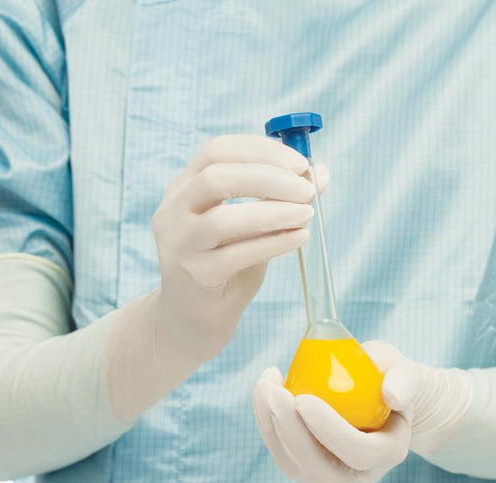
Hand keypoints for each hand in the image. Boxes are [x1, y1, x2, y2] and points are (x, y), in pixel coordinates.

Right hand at [150, 134, 328, 362]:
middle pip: (216, 177)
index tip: (299, 163)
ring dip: (273, 211)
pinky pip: (237, 254)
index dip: (261, 150)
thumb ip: (280, 199)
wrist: (194, 318)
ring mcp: (180, 244)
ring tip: (307, 213)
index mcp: (184, 187)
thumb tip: (321, 173)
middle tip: (306, 190)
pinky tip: (298, 237)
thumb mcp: (252, 226)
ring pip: (223, 218)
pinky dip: (273, 242)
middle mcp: (174, 210)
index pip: (218, 151)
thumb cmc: (226, 265)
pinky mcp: (195, 275)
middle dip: (268, 177)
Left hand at [252, 340, 417, 482]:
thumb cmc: (391, 377)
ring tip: (264, 384)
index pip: (358, 452)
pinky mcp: (307, 466)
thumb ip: (406, 380)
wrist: (379, 394)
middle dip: (288, 431)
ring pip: (293, 464)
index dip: (329, 430)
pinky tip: (265, 391)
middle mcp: (359, 472)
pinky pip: (282, 453)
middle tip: (272, 391)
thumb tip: (391, 395)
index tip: (303, 398)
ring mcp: (331, 474)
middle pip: (318, 466)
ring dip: (270, 426)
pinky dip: (267, 423)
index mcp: (389, 452)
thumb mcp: (405, 370)